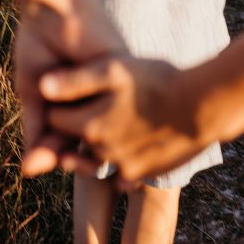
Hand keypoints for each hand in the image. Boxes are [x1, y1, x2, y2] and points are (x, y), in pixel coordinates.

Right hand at [14, 0, 124, 177]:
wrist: (52, 3)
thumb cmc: (41, 41)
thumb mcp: (35, 92)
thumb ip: (35, 128)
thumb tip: (28, 171)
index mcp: (82, 98)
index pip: (72, 138)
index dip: (54, 156)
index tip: (33, 165)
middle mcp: (100, 94)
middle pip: (89, 139)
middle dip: (66, 157)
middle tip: (44, 163)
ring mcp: (111, 85)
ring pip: (100, 129)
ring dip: (80, 148)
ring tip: (58, 157)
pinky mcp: (119, 73)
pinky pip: (104, 108)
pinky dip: (86, 123)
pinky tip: (72, 130)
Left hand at [38, 55, 207, 182]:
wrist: (202, 106)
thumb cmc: (158, 81)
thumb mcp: (115, 69)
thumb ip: (76, 80)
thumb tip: (41, 86)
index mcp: (89, 125)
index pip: (55, 117)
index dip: (61, 102)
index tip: (75, 89)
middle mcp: (100, 151)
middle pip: (74, 140)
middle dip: (76, 125)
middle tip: (96, 103)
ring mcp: (121, 167)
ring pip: (96, 156)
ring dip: (98, 142)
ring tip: (116, 119)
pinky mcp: (141, 174)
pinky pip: (119, 171)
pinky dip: (121, 158)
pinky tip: (135, 137)